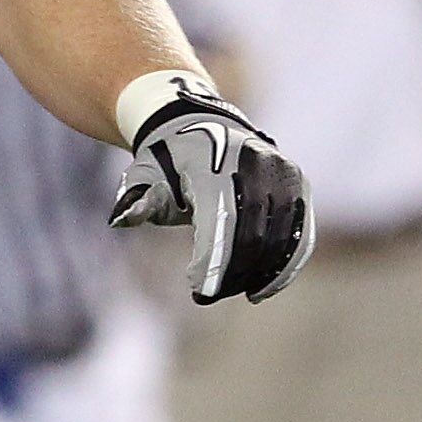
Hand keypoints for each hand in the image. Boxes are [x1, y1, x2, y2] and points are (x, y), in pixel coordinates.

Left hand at [111, 85, 314, 303]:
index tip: (200, 292)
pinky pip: (300, 232)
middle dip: (234, 272)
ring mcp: (283, 174)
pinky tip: (264, 288)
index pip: (220, 223)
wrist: (201, 124)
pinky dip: (286, 265)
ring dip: (262, 273)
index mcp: (214, 165)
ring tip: (239, 293)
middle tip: (211, 296)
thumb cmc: (167, 161)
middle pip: (253, 234)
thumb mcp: (145, 176)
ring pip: (282, 237)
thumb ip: (140, 200)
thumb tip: (121, 218)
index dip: (213, 262)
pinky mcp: (300, 186)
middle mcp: (255, 166)